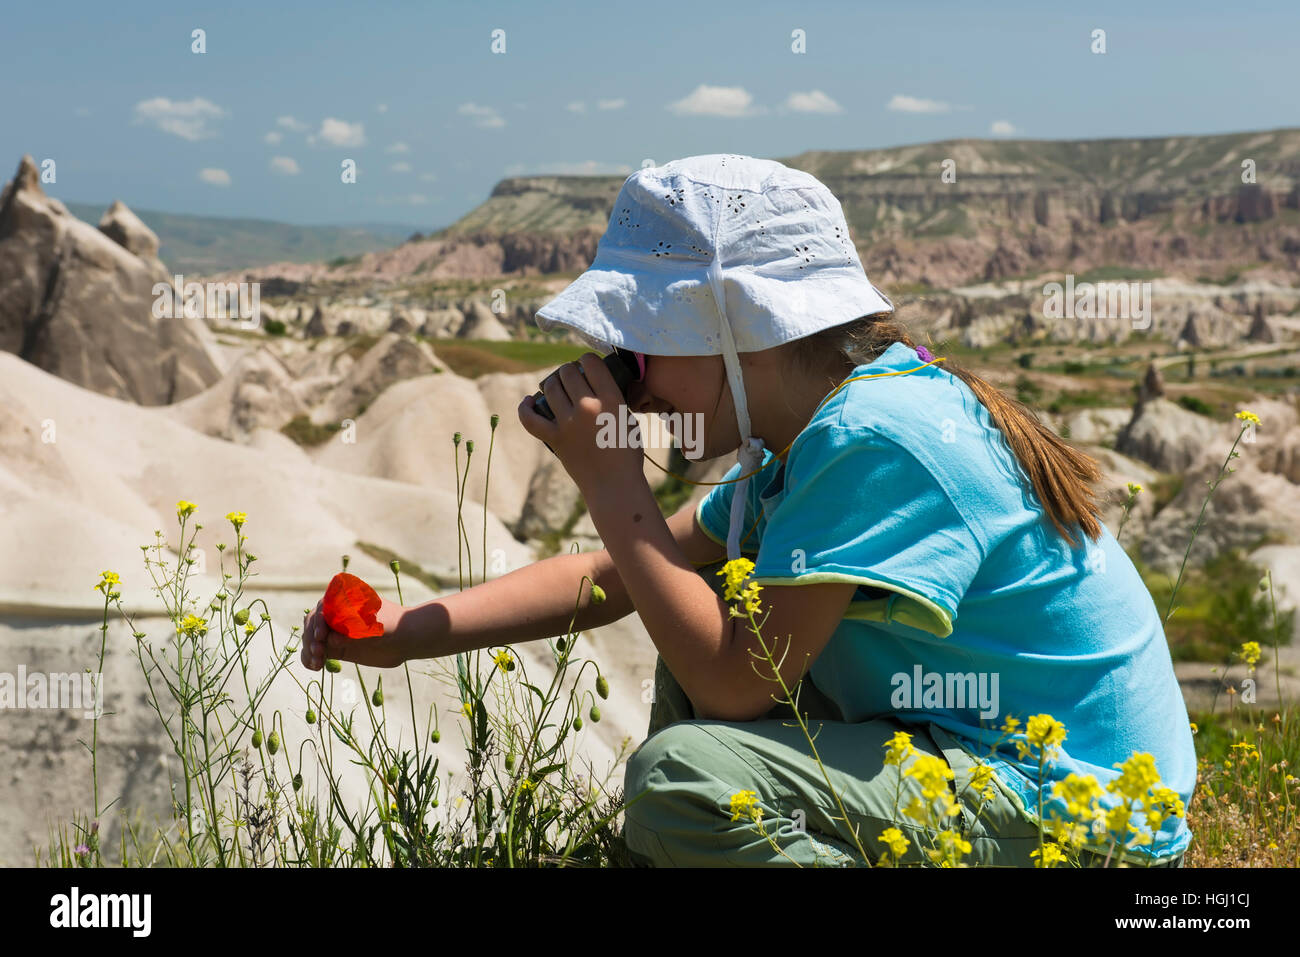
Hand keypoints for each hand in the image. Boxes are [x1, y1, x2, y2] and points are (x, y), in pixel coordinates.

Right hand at [300, 593, 408, 669]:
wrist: (406, 638)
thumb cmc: (392, 624)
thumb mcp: (373, 623)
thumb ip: (352, 630)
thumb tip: (332, 639)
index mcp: (343, 601)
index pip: (322, 609)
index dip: (317, 622)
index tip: (321, 636)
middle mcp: (336, 615)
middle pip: (313, 624)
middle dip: (311, 638)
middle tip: (318, 653)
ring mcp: (335, 632)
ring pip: (313, 639)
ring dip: (309, 650)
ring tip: (317, 664)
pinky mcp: (337, 648)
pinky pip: (319, 652)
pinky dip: (312, 659)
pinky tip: (314, 667)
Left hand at [517, 352, 644, 490]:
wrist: (614, 485)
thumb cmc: (627, 453)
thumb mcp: (629, 419)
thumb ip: (614, 399)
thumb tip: (599, 384)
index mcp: (610, 399)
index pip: (590, 363)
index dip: (586, 360)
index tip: (587, 365)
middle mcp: (587, 407)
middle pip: (567, 372)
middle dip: (568, 370)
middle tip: (572, 377)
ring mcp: (567, 423)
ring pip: (550, 388)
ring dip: (552, 383)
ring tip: (557, 387)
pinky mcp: (554, 439)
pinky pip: (530, 419)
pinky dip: (525, 408)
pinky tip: (528, 401)